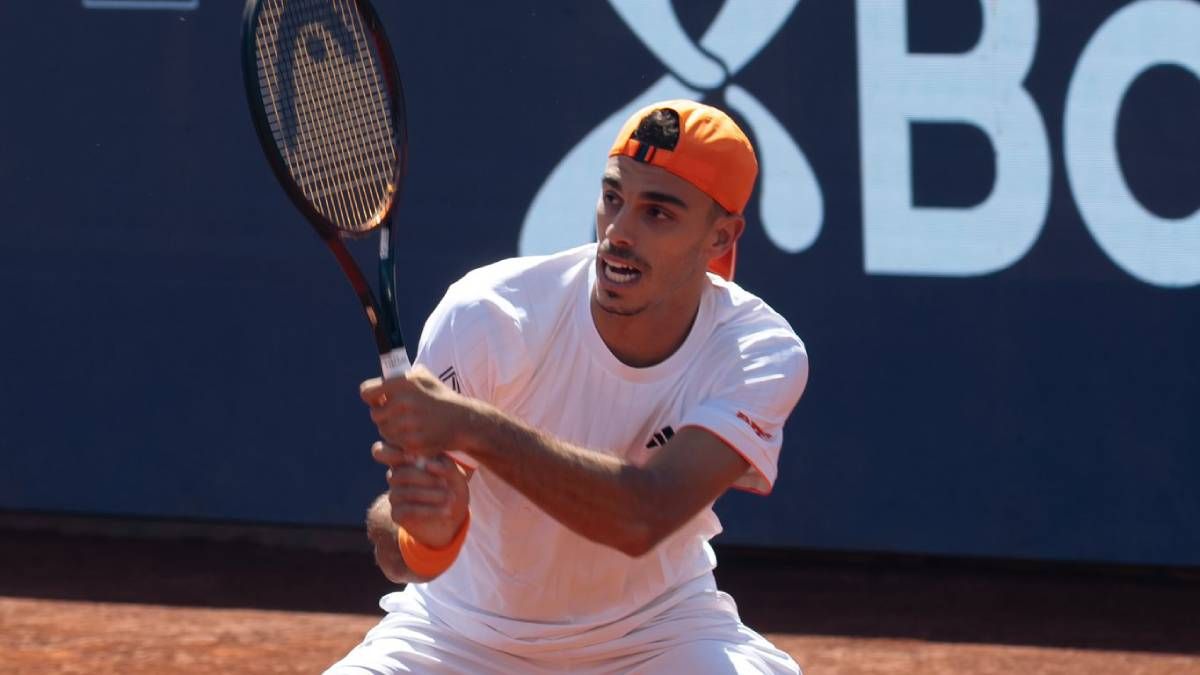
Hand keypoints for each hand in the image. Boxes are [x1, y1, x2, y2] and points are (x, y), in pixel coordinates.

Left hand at [360, 366, 474, 456]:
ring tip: (408, 424)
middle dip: (384, 415)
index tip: (379, 400)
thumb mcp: (425, 377)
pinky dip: (402, 440)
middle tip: (397, 415)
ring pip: (384, 430)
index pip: (366, 392)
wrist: (463, 421)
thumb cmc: (443, 397)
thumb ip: (402, 375)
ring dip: (392, 429)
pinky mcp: (411, 442)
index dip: (371, 397)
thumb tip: (384, 376)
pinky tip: (415, 434)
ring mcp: (407, 424)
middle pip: (375, 414)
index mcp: (402, 383)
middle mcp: (402, 403)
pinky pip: (395, 442)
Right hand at [372, 445, 469, 548]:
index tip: (414, 457)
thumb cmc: (451, 487)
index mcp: (404, 459)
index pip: (382, 452)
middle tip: (445, 483)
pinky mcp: (397, 514)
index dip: (392, 453)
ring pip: (406, 493)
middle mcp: (395, 476)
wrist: (454, 517)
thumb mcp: (454, 473)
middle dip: (425, 478)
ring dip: (431, 495)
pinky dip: (430, 510)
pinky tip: (446, 510)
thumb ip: (444, 464)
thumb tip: (427, 464)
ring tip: (451, 498)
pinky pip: (409, 511)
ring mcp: (394, 496)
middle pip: (400, 474)